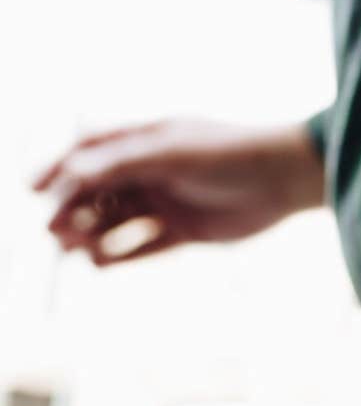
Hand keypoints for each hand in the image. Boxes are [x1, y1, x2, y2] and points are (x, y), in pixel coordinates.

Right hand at [32, 116, 324, 263]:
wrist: (283, 179)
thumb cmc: (226, 153)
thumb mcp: (168, 153)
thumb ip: (119, 162)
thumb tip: (70, 171)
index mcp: (145, 140)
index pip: (89, 152)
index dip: (58, 169)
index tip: (31, 190)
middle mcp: (152, 170)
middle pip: (98, 191)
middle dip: (71, 208)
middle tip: (51, 230)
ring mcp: (168, 202)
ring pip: (117, 220)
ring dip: (91, 233)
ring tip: (71, 249)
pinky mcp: (186, 231)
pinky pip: (144, 246)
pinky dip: (120, 255)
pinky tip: (97, 264)